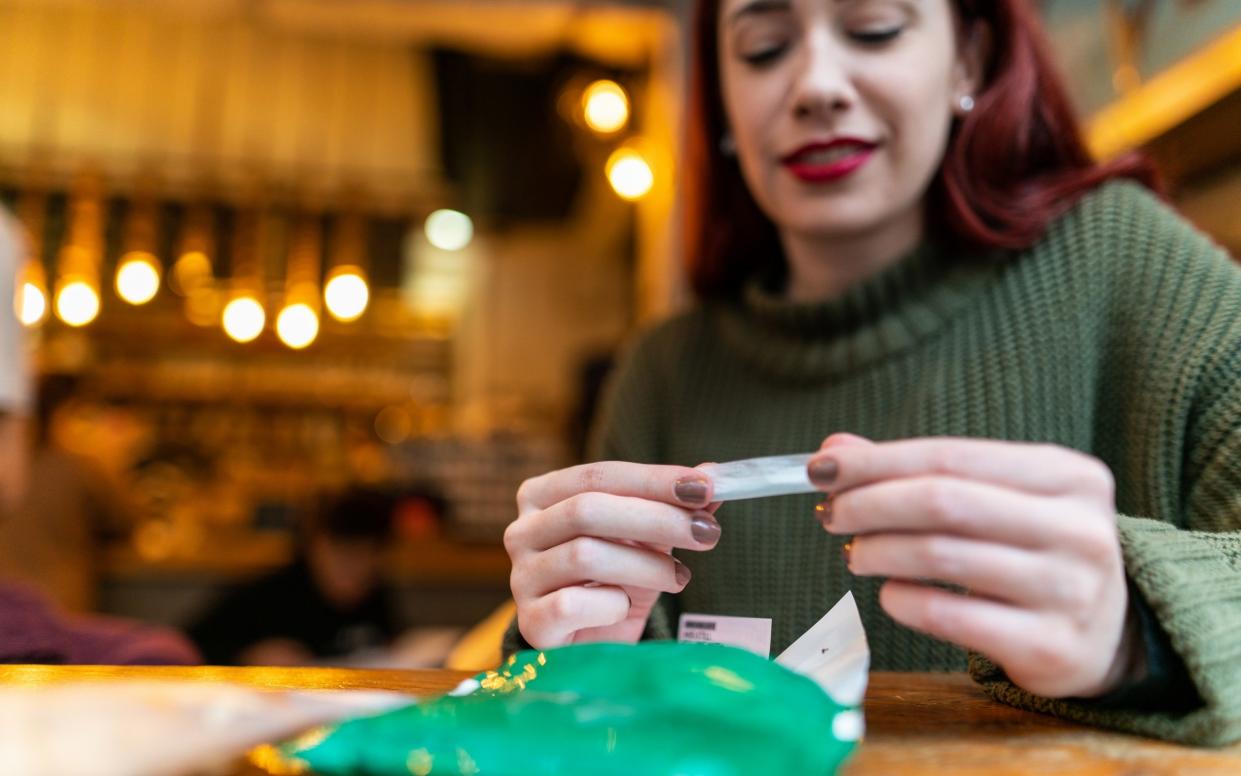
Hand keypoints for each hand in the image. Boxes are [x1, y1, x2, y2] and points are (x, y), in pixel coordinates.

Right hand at [506, 462, 721, 648]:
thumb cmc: (615, 583)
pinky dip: (612, 604)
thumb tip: (713, 473)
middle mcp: (521, 531)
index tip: (705, 486)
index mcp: (542, 496)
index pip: (598, 475)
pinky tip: (626, 608)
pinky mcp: (531, 623)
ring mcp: (521, 578)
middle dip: (657, 519)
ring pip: (584, 555)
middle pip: (588, 510)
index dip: (653, 479)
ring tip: (680, 577)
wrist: (591, 648)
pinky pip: (573, 604)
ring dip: (646, 565)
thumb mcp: (647, 540)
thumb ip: (674, 505)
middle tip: (707, 533)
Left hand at [809, 434, 1138, 698]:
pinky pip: (949, 616)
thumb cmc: (1034, 550)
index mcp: (1069, 476)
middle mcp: (1079, 529)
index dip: (876, 461)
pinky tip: (889, 593)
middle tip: (832, 514)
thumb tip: (835, 448)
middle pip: (942, 501)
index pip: (950, 456)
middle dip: (870, 503)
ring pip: (940, 556)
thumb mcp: (998, 499)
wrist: (1110, 637)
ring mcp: (1070, 591)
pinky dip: (901, 600)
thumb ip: (921, 471)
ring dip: (877, 551)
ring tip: (856, 553)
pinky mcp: (1049, 647)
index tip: (822, 468)